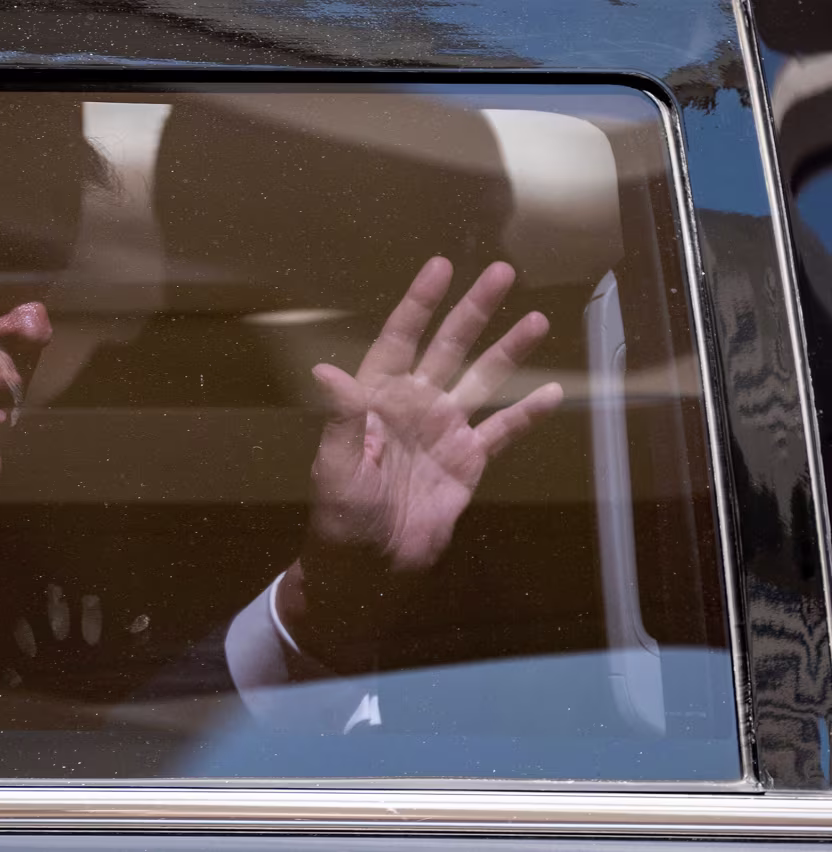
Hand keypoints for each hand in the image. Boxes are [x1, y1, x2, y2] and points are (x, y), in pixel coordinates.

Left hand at [277, 257, 563, 669]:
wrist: (370, 568)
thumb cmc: (341, 516)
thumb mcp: (335, 467)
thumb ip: (340, 419)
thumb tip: (326, 370)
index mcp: (376, 399)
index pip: (399, 339)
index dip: (419, 303)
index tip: (441, 266)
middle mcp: (415, 405)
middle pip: (449, 347)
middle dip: (474, 310)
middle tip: (503, 272)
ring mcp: (445, 431)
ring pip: (482, 380)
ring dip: (508, 351)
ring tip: (537, 319)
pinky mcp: (469, 462)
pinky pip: (502, 431)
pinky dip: (527, 414)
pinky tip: (553, 393)